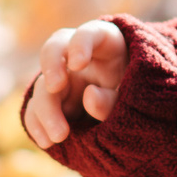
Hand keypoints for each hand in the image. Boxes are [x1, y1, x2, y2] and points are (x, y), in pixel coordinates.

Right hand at [24, 19, 126, 147]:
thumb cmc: (139, 96)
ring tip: (59, 136)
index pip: (90, 33)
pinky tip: (46, 142)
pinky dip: (38, 125)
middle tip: (56, 88)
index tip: (77, 63)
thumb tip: (89, 98)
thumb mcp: (135, 96)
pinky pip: (36, 111)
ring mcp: (64, 80)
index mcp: (106, 46)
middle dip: (52, 67)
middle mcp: (78, 58)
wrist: (137, 115)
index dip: (80, 44)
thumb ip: (115, 98)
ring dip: (46, 110)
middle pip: (55, 50)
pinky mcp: (55, 103)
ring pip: (43, 86)